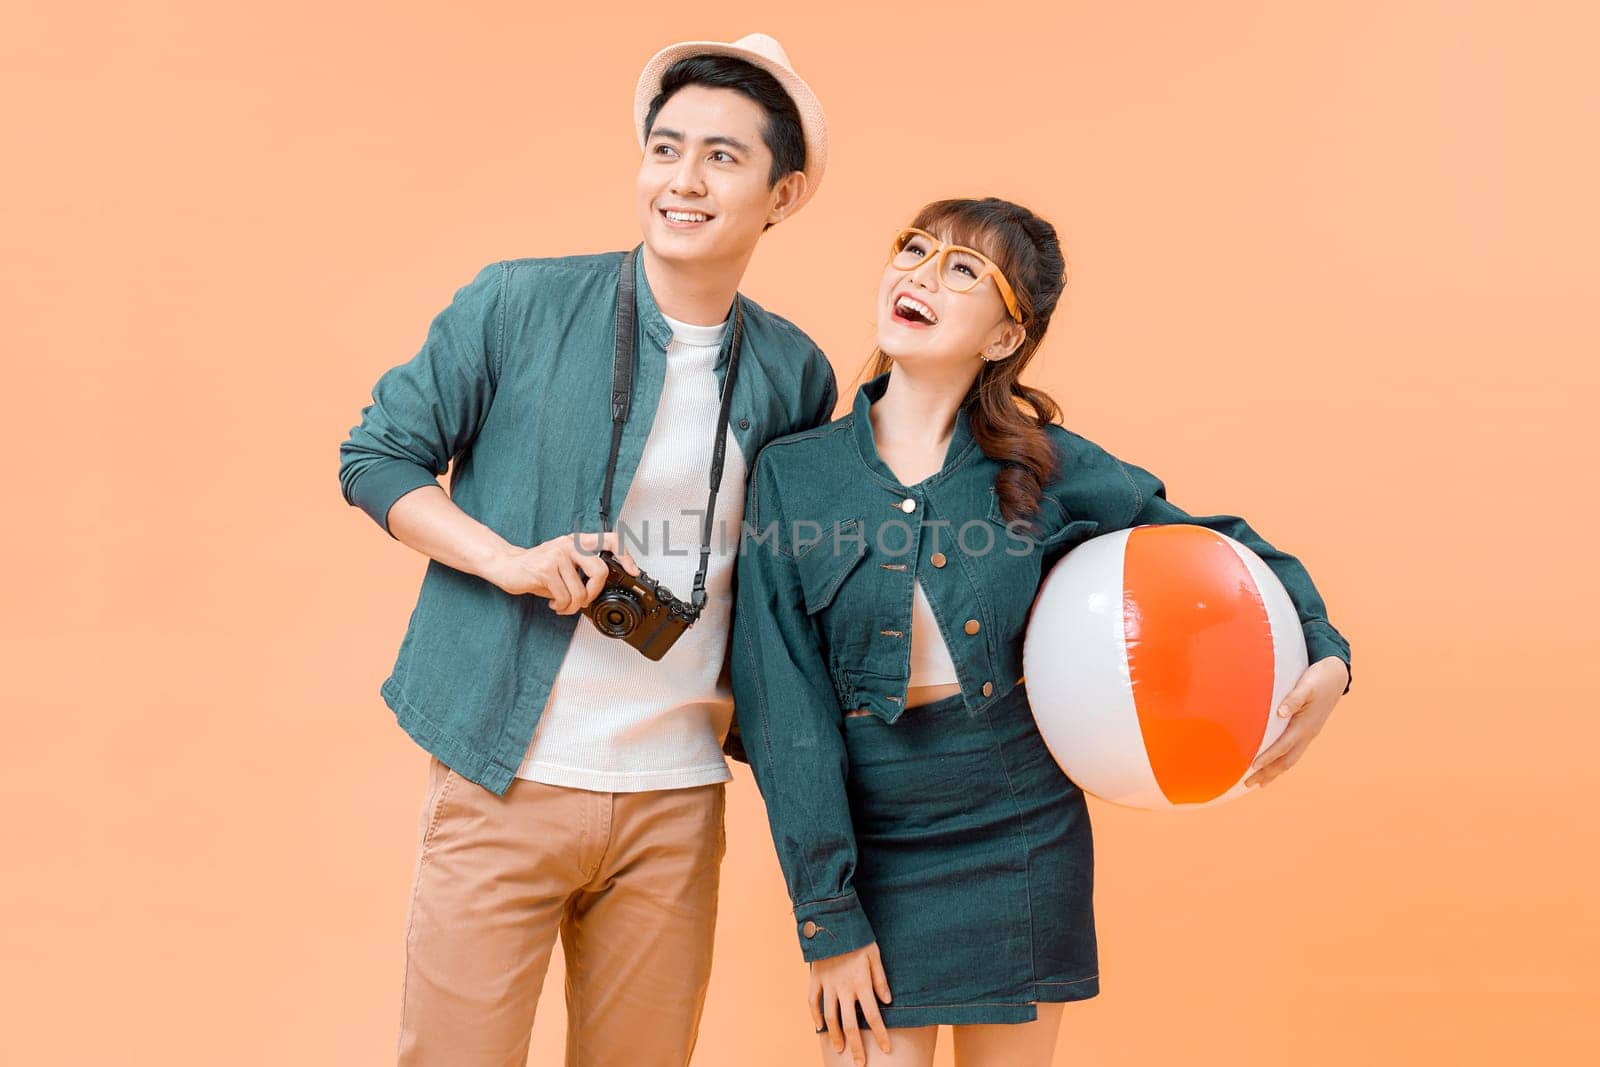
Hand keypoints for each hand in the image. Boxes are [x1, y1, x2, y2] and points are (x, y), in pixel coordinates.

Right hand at [485, 531, 638, 613]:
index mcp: (578, 541)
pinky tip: (553, 602)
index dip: (626, 555)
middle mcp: (570, 544)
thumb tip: (601, 591)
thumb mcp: (564, 563)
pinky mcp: (545, 569)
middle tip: (584, 599)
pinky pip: (564, 597)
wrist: (507, 565)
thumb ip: (582, 570)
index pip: (611, 540)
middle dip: (594, 593)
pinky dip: (561, 606)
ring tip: (563, 604)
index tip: (632, 571)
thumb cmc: (538, 567)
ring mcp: (558, 555)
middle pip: (600, 571)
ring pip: (580, 591)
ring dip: (572, 606)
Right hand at [810, 943, 892, 1065]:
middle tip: (860, 1063)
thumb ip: (881, 979)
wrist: (831, 921)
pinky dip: (816, 1016)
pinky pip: (813, 1002)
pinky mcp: (815, 979)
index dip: (880, 1034)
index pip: (873, 1016)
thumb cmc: (857, 937)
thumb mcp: (875, 955)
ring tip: (840, 1049)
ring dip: (836, 1036)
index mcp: (861, 983)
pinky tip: (821, 1027)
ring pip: (830, 1017)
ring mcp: (827, 985)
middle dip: (857, 1046)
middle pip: (850, 1024)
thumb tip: (888, 1001)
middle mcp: (844, 988)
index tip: (887, 1050)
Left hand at [1245, 656, 1348, 788]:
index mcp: (1305, 724)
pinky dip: (1282, 763)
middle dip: (1268, 773)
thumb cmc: (1319, 678)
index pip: (1284, 745)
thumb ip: (1294, 698)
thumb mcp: (1307, 685)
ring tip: (1259, 783)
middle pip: (1287, 760)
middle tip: (1248, 783)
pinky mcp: (1308, 732)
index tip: (1253, 766)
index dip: (1269, 756)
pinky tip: (1273, 767)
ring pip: (1291, 759)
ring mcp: (1309, 735)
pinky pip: (1293, 753)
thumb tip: (1281, 713)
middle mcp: (1308, 734)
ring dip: (1274, 772)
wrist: (1336, 676)